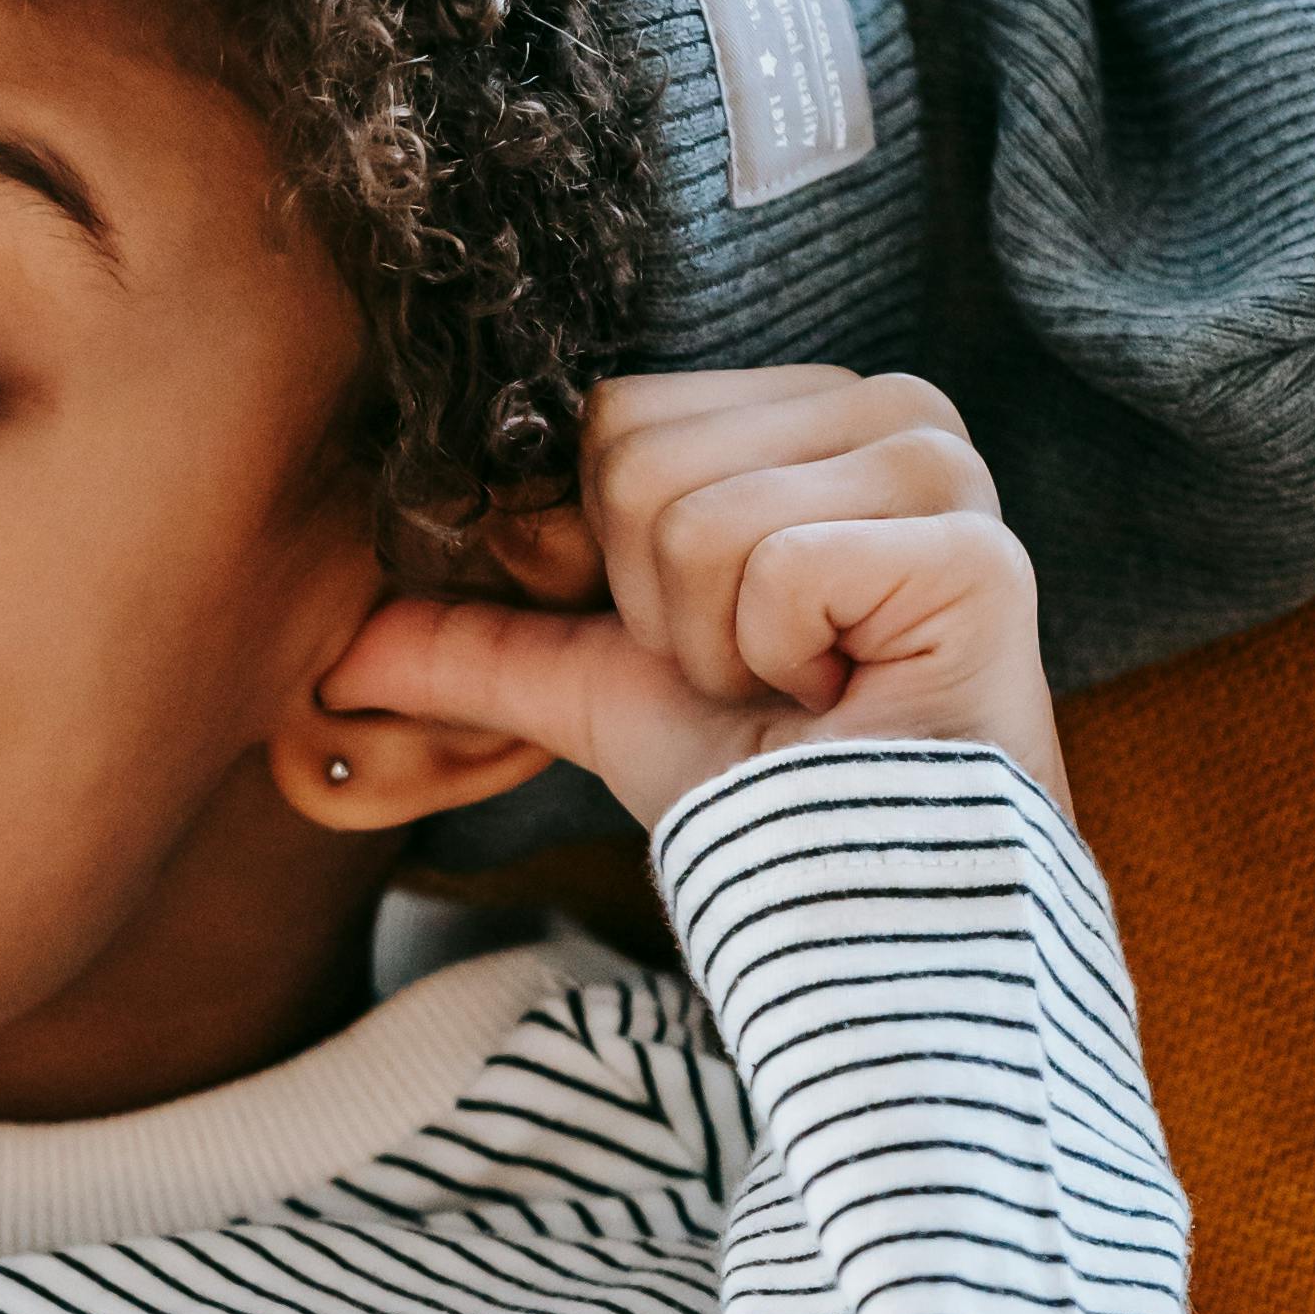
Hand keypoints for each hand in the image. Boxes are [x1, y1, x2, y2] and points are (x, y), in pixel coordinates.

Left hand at [324, 367, 1069, 830]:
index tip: (697, 639)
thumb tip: (338, 651)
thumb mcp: (595, 696)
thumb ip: (480, 643)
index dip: (606, 556)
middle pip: (636, 458)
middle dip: (655, 606)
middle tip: (755, 674)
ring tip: (802, 689)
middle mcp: (895, 409)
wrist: (861, 904)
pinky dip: (774, 664)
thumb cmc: (762, 785)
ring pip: (692, 517)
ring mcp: (946, 469)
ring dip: (713, 645)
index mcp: (810, 411)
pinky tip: (847, 698)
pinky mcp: (976, 550)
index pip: (613, 414)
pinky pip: (774, 571)